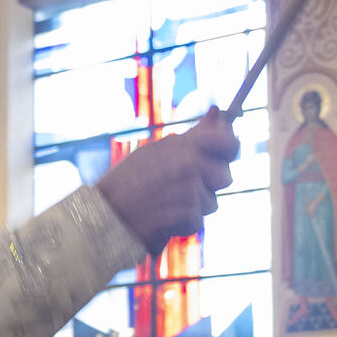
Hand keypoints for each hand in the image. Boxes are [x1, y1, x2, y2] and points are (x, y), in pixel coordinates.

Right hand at [95, 109, 239, 254]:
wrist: (106, 214)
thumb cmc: (130, 182)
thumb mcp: (156, 151)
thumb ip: (191, 136)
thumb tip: (216, 112)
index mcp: (182, 144)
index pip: (228, 143)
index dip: (231, 149)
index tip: (227, 154)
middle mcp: (188, 163)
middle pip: (225, 176)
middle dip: (210, 186)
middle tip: (185, 188)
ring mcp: (189, 189)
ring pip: (212, 202)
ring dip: (195, 207)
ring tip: (167, 203)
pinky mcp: (186, 213)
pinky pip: (198, 221)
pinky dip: (182, 224)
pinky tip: (163, 219)